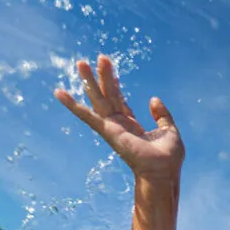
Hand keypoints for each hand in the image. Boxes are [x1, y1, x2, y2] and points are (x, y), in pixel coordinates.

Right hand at [54, 55, 184, 178]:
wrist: (163, 172)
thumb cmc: (168, 158)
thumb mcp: (169, 130)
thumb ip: (162, 115)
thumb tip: (153, 99)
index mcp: (132, 125)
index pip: (121, 101)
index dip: (116, 86)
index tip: (112, 71)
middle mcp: (119, 125)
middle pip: (108, 96)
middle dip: (103, 77)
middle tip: (100, 57)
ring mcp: (112, 127)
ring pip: (98, 99)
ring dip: (89, 80)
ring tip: (81, 62)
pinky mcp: (108, 131)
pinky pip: (87, 116)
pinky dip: (72, 105)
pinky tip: (59, 93)